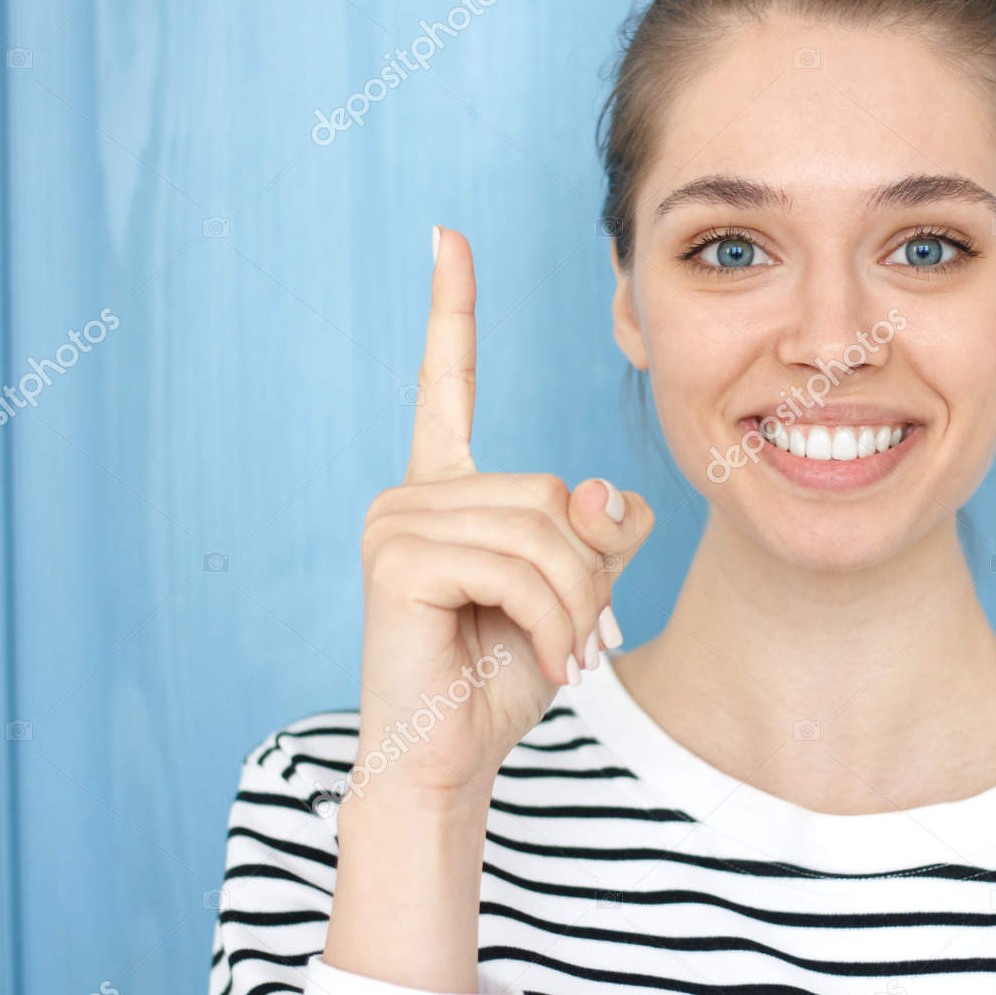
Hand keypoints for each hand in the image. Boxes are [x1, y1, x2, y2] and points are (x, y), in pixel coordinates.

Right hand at [352, 225, 654, 803]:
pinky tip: (537, 658)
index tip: (446, 236)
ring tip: (559, 652)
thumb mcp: (576, 592)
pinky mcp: (398, 561)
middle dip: (586, 573)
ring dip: (573, 602)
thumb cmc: (504, 675)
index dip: (453, 312)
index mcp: (448, 489)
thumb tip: (599, 492)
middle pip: (547, 490)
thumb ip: (599, 532)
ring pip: (539, 527)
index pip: (449, 384)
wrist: (450, 758)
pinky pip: (515, 565)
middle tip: (580, 637)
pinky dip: (549, 619)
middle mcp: (413, 494)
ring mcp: (396, 522)